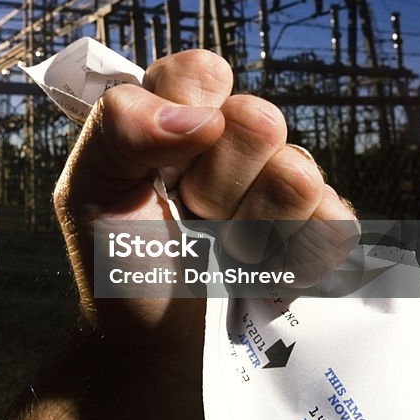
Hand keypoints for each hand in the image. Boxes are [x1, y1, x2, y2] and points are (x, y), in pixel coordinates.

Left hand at [54, 49, 357, 375]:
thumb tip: (204, 119)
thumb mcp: (85, 192)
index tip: (161, 170)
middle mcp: (234, 138)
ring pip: (298, 175)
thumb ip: (118, 130)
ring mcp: (282, 182)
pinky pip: (334, 224)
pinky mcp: (319, 228)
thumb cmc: (116, 264)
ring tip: (222, 250)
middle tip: (190, 216)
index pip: (203, 71)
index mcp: (178, 112)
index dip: (186, 120)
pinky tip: (257, 274)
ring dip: (251, 229)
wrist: (154, 348)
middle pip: (259, 120)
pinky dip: (291, 261)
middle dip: (215, 185)